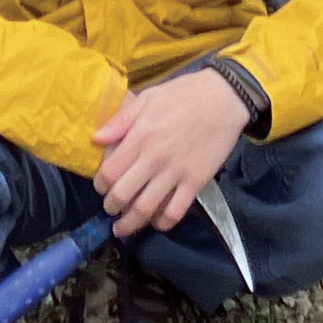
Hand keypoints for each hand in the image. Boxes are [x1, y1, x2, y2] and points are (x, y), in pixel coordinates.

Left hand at [93, 68, 250, 236]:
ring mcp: (176, 172)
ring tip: (124, 228)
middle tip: (112, 209)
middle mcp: (154, 158)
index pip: (109, 173)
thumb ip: (122, 119)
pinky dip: (162, 222)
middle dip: (111, 208)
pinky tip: (157, 220)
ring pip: (145, 209)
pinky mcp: (196, 181)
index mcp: (140, 136)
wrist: (226, 97)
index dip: (100, 185)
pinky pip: (175, 211)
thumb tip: (96, 139)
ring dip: (130, 224)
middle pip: (122, 196)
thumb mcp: (150, 97)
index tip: (103, 186)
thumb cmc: (184, 94)